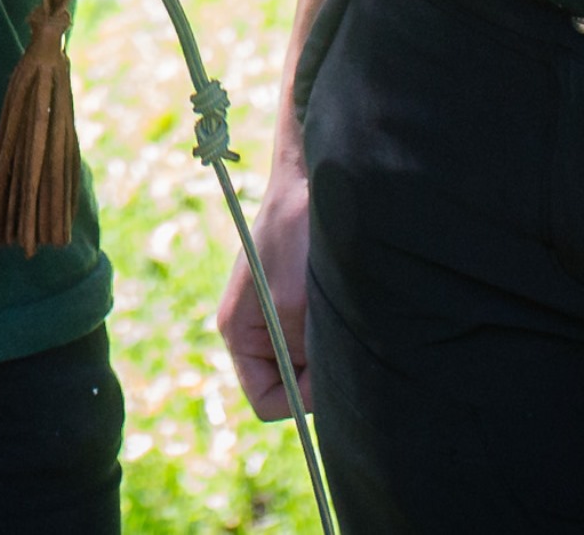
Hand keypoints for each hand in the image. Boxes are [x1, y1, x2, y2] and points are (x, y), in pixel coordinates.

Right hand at [216, 142, 315, 421]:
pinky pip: (321, 340)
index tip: (329, 366)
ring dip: (331, 348)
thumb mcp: (294, 304)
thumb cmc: (294, 237)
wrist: (309, 182)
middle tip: (340, 338)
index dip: (301, 397)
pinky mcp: (302, 305)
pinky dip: (337, 331)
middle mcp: (255, 334)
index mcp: (238, 336)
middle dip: (319, 372)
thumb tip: (325, 395)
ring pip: (311, 364)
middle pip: (291, 386)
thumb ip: (303, 354)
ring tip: (342, 312)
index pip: (267, 401)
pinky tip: (345, 304)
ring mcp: (279, 320)